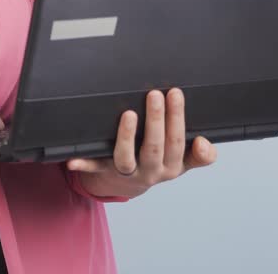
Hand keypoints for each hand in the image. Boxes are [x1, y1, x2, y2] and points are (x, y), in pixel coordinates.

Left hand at [65, 88, 216, 199]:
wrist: (130, 185)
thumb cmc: (159, 162)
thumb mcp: (183, 161)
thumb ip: (200, 155)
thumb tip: (204, 145)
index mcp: (171, 166)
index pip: (176, 142)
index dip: (177, 119)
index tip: (175, 93)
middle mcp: (149, 171)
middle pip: (154, 147)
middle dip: (157, 120)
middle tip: (155, 93)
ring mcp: (126, 172)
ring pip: (126, 158)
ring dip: (127, 136)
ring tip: (129, 114)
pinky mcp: (104, 171)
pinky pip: (93, 167)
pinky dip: (84, 164)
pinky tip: (73, 159)